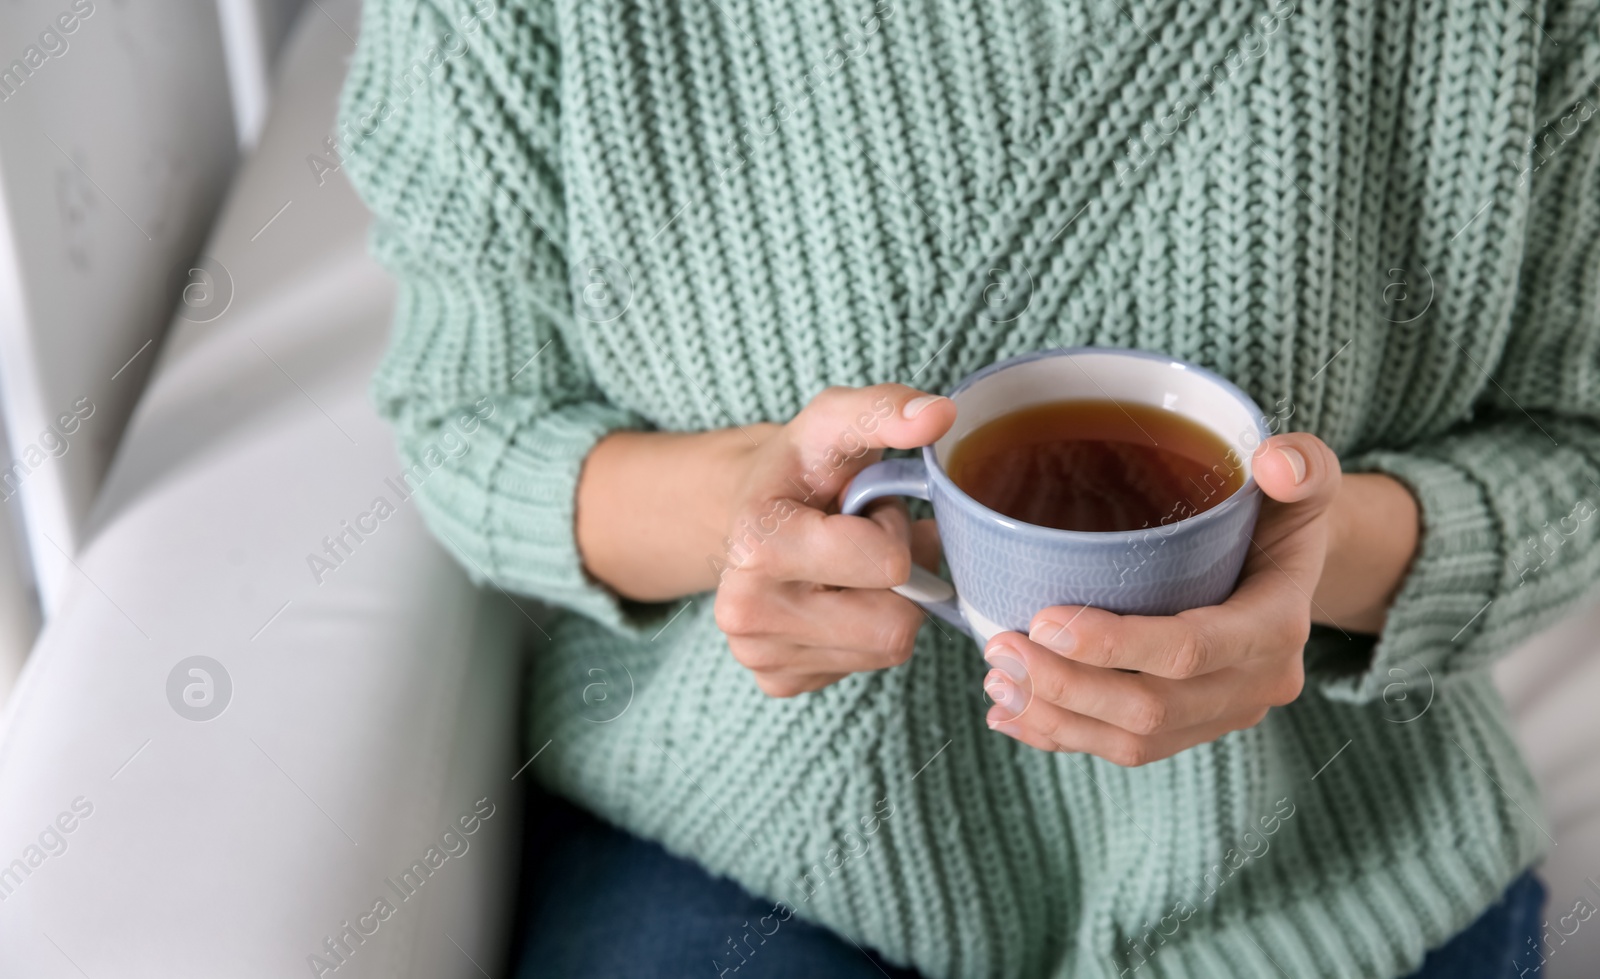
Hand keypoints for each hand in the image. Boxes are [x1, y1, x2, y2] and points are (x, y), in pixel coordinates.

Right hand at [712, 385, 955, 696]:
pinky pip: (865, 672)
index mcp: (758, 542)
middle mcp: (744, 610)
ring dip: (886, 606)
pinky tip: (835, 600)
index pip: (888, 564)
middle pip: (894, 625)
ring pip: (886, 651)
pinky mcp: (774, 683)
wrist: (750, 509)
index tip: (860, 509)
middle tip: (862, 543)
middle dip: (898, 580)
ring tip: (850, 569)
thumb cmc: (802, 468)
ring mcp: (756, 655)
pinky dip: (864, 635)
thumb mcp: (836, 421)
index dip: (892, 531)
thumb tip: (940, 414)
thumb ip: (886, 407)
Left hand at [980, 433, 1344, 765]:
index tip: (1043, 620)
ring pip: (1135, 741)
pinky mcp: (1196, 730)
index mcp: (1278, 625)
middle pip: (1153, 709)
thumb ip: (1301, 464)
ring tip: (996, 680)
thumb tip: (1275, 462)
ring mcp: (1225, 715)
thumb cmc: (1281, 513)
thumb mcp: (1304, 480)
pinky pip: (1128, 751)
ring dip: (1057, 718)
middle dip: (1067, 687)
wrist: (1293, 568)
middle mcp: (1257, 685)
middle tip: (1000, 648)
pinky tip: (1011, 716)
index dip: (1115, 644)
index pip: (1190, 649)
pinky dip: (1065, 738)